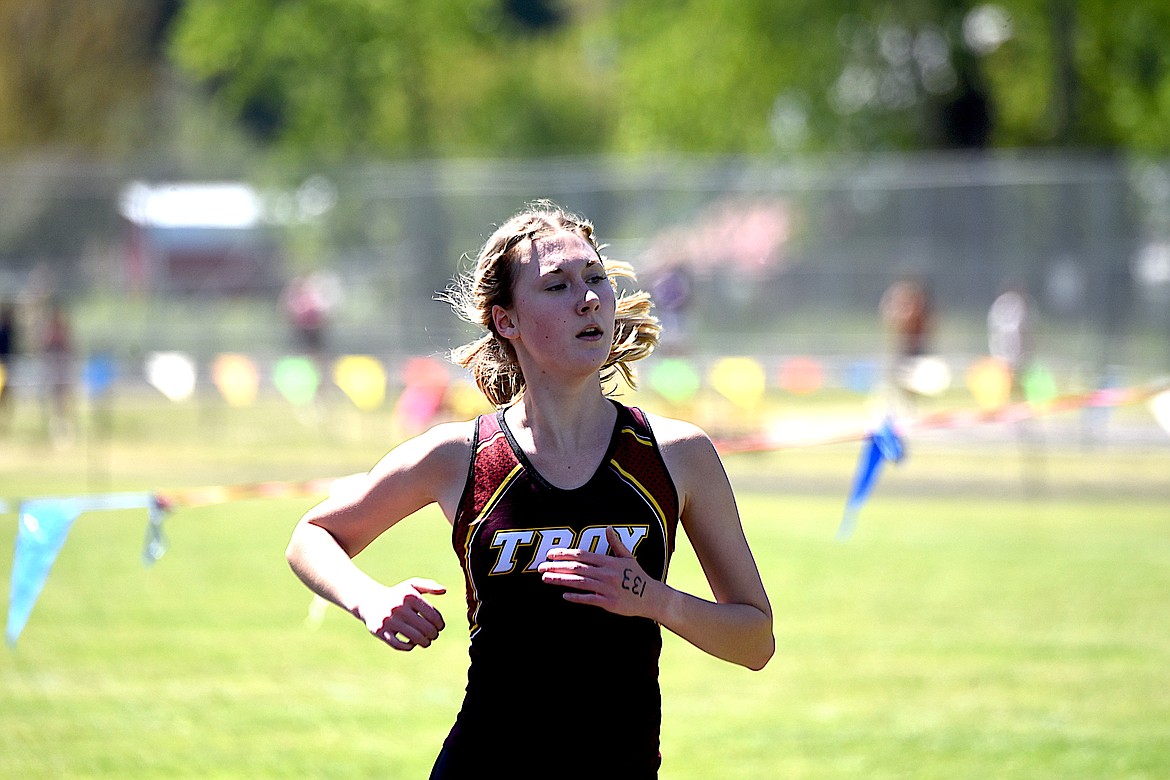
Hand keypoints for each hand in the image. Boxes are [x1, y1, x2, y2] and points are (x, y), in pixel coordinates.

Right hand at [355, 578, 445, 650]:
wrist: (369, 601)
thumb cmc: (396, 594)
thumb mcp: (411, 585)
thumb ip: (429, 586)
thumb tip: (444, 590)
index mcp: (410, 596)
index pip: (433, 615)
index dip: (440, 624)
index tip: (440, 627)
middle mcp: (399, 607)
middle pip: (426, 628)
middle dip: (433, 634)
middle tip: (433, 636)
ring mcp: (389, 620)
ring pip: (415, 638)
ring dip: (424, 642)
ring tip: (426, 642)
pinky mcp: (380, 631)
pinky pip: (399, 645)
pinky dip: (409, 646)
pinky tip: (412, 644)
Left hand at [538, 526, 660, 617]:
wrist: (650, 597)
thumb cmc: (638, 576)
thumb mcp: (628, 557)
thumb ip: (616, 543)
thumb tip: (608, 528)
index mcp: (609, 561)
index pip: (582, 555)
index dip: (565, 554)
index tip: (550, 554)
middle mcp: (606, 573)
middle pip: (577, 568)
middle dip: (557, 567)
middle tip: (540, 567)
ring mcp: (607, 588)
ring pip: (580, 582)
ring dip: (561, 580)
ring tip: (546, 578)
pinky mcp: (608, 602)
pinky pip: (589, 599)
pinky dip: (576, 597)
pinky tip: (564, 595)